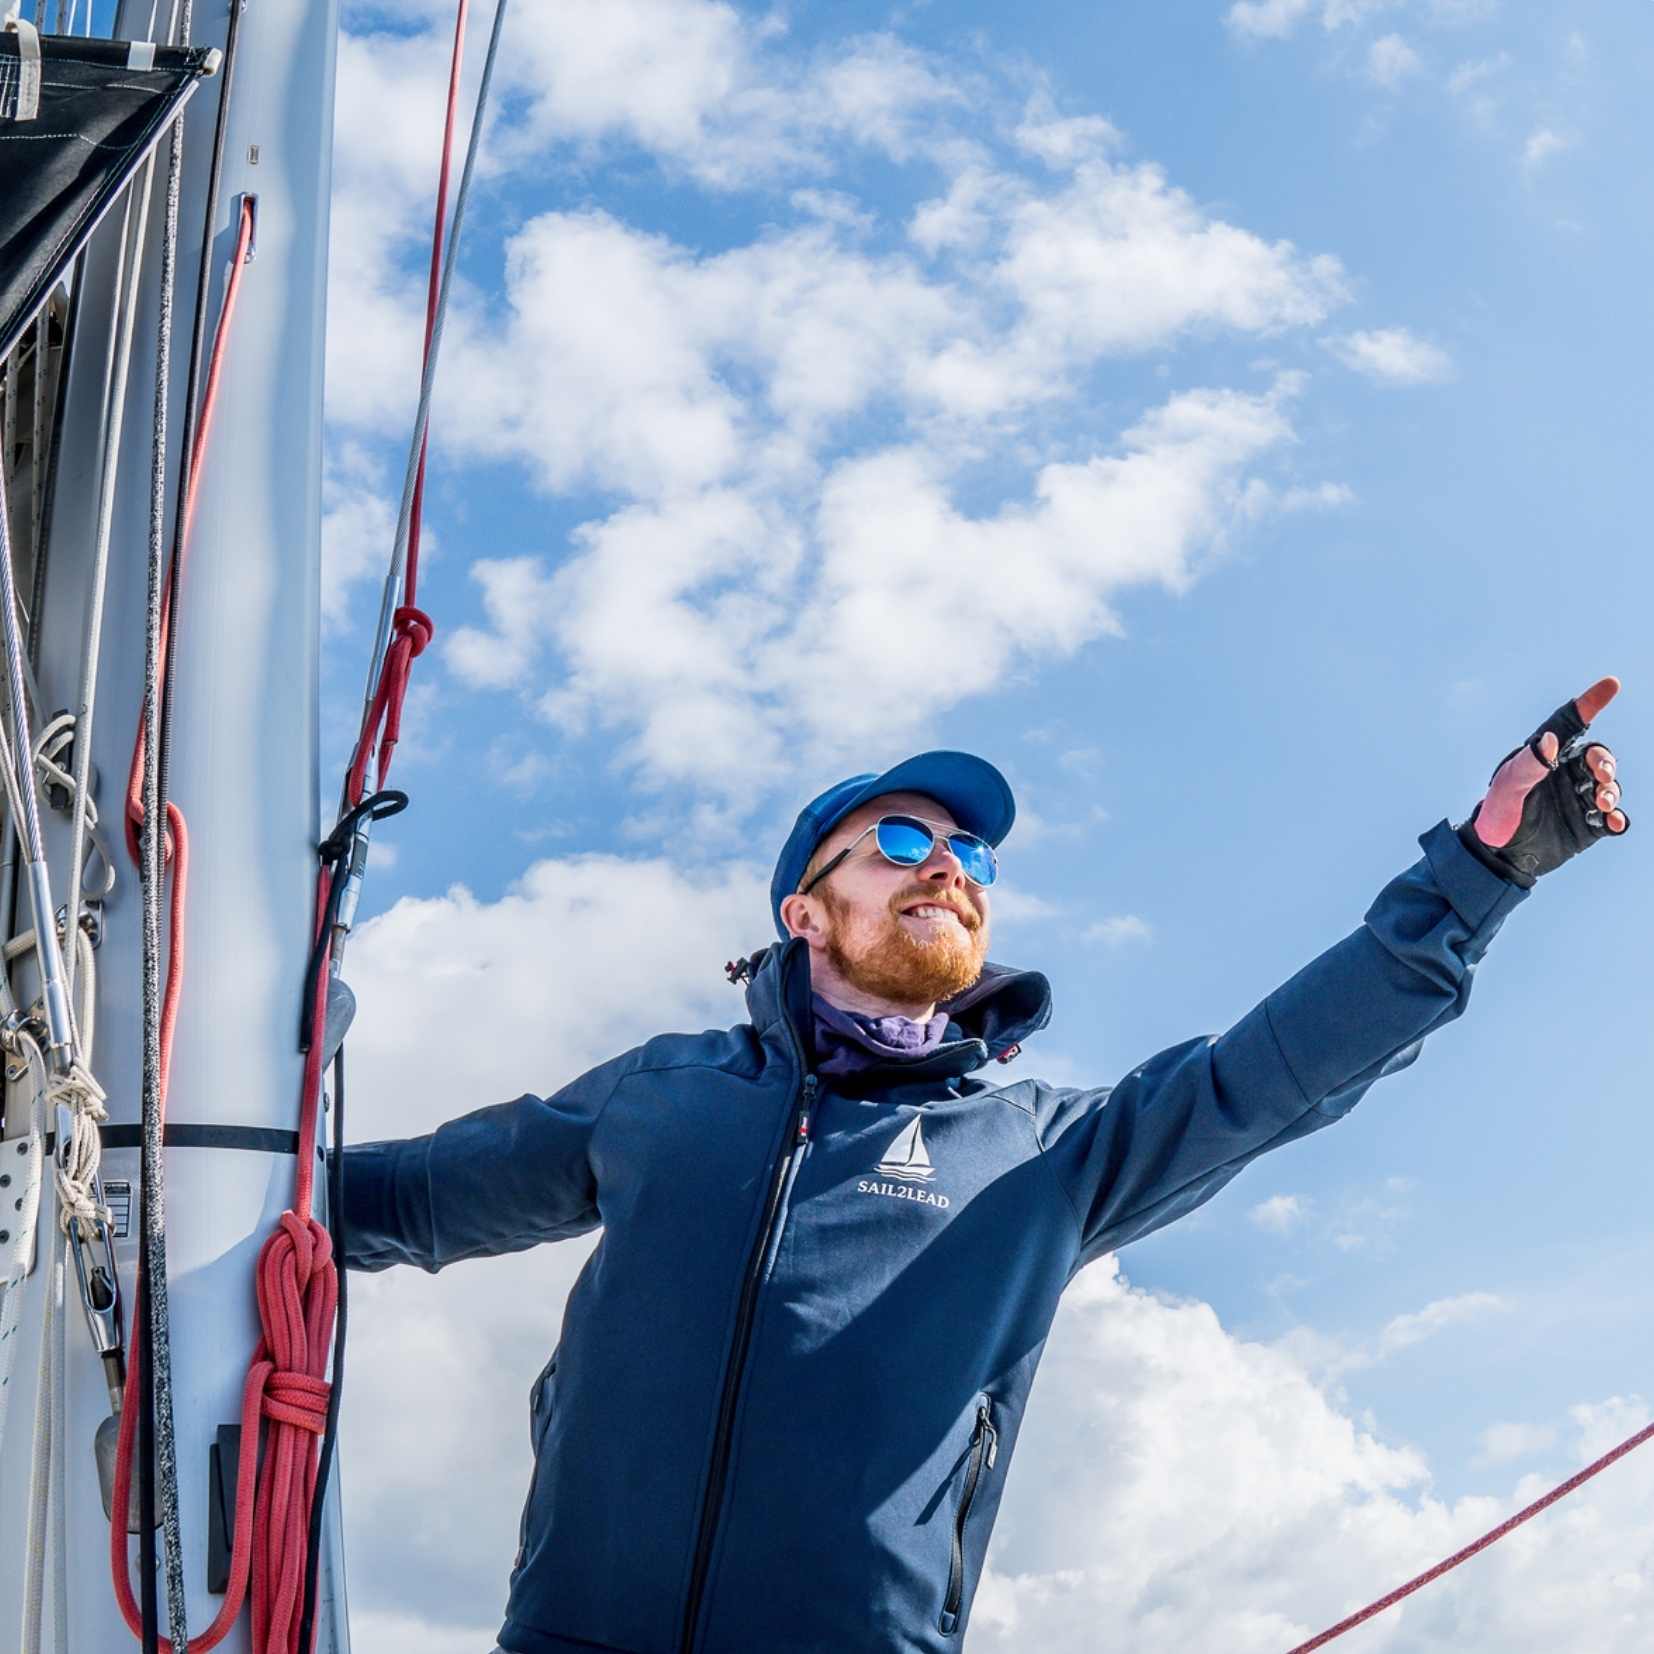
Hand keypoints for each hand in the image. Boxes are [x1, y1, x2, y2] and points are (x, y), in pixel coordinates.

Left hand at [1460, 675, 1629, 887]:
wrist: (1497, 854)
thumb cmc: (1496, 813)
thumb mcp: (1507, 788)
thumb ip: (1529, 764)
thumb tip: (1550, 739)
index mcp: (1543, 757)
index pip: (1569, 724)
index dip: (1590, 703)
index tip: (1611, 684)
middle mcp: (1565, 773)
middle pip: (1597, 757)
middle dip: (1605, 762)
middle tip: (1600, 774)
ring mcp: (1578, 798)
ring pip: (1608, 786)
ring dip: (1611, 790)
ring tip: (1601, 802)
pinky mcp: (1588, 825)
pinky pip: (1612, 818)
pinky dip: (1617, 818)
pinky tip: (1613, 822)